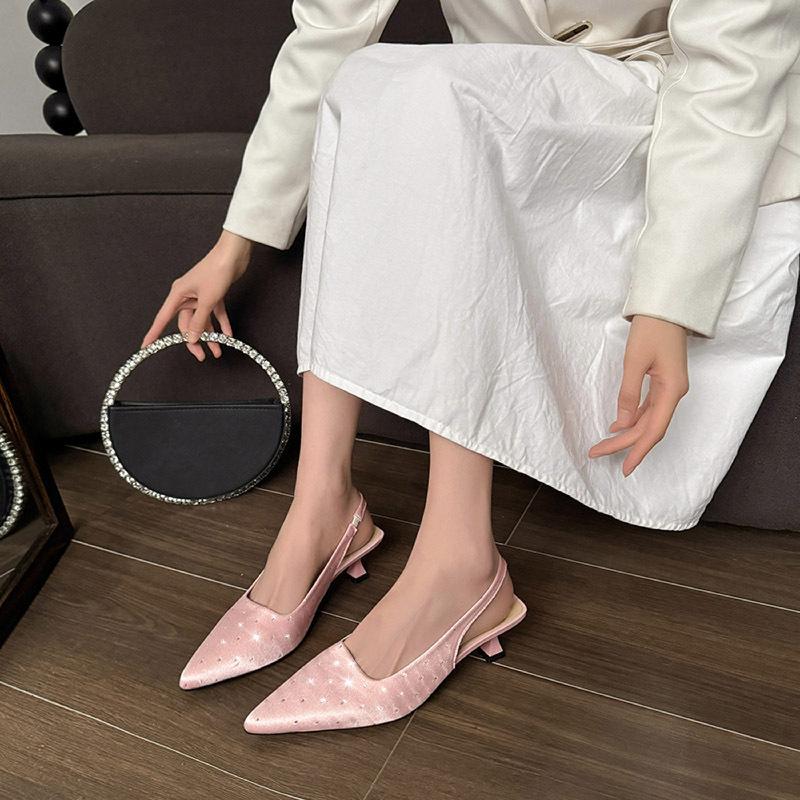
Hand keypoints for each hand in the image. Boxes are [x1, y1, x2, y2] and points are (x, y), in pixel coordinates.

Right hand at [140, 230, 252, 360]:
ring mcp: (200, 295)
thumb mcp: (207, 300)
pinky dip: (222, 323)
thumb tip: (191, 338)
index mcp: (178, 294)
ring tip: (218, 350)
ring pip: (202, 320)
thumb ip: (199, 321)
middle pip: (186, 324)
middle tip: (202, 356)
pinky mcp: (213, 294)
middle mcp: (186, 296)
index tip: (146, 346)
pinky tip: (228, 334)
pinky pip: (215, 313)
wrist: (233, 254)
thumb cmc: (216, 271)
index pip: (162, 318)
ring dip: (211, 335)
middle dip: (194, 340)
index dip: (154, 333)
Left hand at [588, 315, 688, 476]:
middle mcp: (674, 393)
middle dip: (624, 444)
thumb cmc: (652, 329)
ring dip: (627, 433)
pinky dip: (633, 419)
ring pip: (649, 420)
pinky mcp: (663, 381)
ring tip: (603, 445)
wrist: (667, 306)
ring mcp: (669, 387)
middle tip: (596, 453)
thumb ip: (628, 393)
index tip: (624, 468)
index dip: (639, 450)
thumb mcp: (634, 361)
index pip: (654, 430)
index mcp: (672, 390)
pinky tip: (618, 425)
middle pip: (649, 428)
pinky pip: (649, 408)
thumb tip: (623, 422)